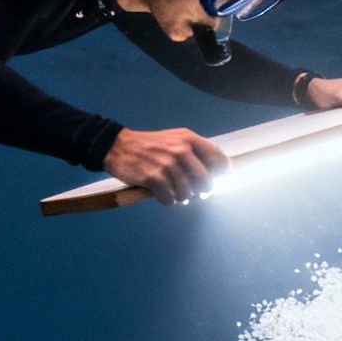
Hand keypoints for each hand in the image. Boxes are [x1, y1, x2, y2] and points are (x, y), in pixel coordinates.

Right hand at [103, 127, 228, 205]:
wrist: (118, 146)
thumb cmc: (149, 146)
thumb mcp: (174, 139)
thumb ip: (195, 152)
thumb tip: (217, 173)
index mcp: (189, 139)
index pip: (219, 159)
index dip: (223, 173)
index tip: (221, 181)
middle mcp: (181, 150)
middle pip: (206, 182)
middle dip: (202, 191)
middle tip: (195, 192)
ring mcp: (168, 164)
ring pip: (188, 194)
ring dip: (182, 198)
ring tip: (174, 191)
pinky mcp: (154, 178)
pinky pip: (170, 200)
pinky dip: (167, 201)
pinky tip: (161, 194)